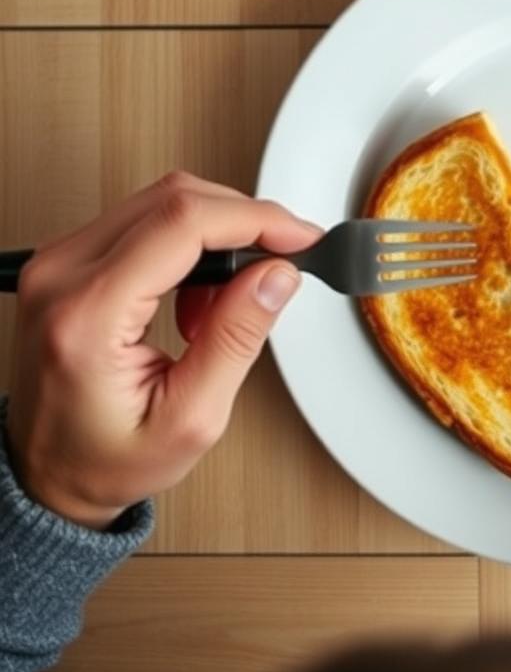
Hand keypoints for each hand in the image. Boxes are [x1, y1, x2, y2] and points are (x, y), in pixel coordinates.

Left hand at [5, 172, 320, 529]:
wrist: (50, 472)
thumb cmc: (107, 458)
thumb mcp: (192, 418)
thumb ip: (237, 338)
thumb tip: (277, 275)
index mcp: (86, 316)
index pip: (181, 224)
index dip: (254, 219)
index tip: (299, 238)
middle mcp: (61, 275)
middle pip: (173, 198)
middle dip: (244, 221)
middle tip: (283, 261)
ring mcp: (59, 262)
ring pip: (162, 202)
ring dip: (217, 237)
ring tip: (227, 303)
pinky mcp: (69, 260)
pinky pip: (145, 220)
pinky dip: (191, 247)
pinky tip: (199, 298)